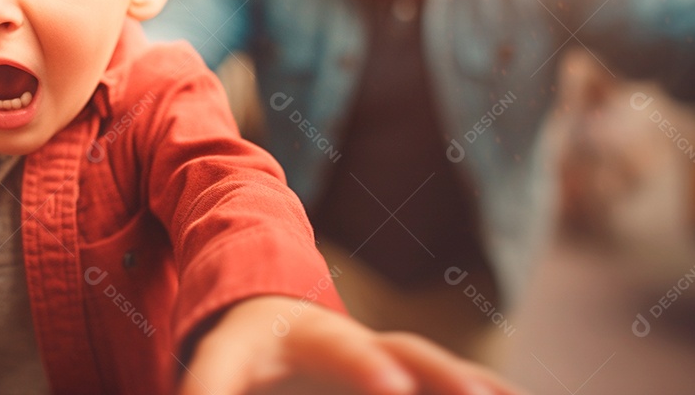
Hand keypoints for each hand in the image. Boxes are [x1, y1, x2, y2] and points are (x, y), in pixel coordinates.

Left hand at [178, 296, 525, 394]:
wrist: (274, 308)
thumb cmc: (245, 344)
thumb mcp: (219, 362)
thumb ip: (208, 387)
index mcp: (314, 335)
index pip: (341, 349)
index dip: (364, 369)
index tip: (393, 389)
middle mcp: (364, 342)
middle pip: (409, 354)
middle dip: (441, 375)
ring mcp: (393, 359)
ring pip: (443, 370)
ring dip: (477, 385)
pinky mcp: (407, 377)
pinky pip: (454, 383)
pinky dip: (487, 391)